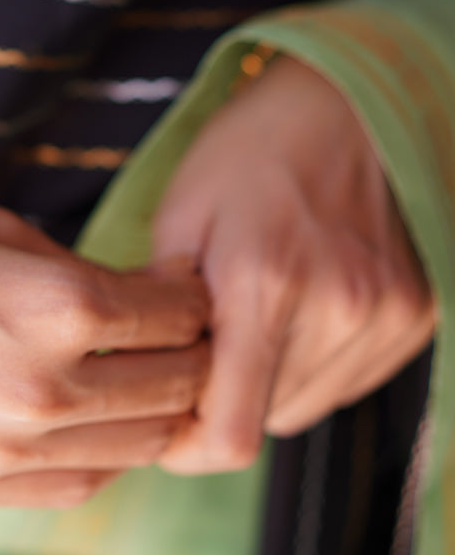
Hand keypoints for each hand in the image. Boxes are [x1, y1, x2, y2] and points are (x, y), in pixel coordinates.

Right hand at [0, 190, 209, 506]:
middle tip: (185, 334)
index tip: (187, 288)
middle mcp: (45, 392)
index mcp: (60, 306)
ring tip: (146, 379)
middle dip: (193, 353)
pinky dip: (104, 453)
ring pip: (139, 448)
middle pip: (176, 386)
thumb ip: (80, 277)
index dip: (194, 295)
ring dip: (157, 410)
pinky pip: (77, 484)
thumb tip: (140, 306)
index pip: (181, 313)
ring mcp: (7, 454)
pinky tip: (93, 420)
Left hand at [152, 55, 434, 473]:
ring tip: (245, 319)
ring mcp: (386, 316)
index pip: (231, 433)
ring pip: (300, 407)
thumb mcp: (178, 219)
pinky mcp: (414, 317)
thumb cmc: (246, 155)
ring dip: (262, 385)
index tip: (162, 427)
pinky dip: (305, 368)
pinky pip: (341, 384)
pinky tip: (290, 314)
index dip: (186, 449)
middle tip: (195, 348)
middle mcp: (339, 309)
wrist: (342, 105)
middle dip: (217, 401)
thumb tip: (140, 380)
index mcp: (266, 284)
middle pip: (262, 421)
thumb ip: (160, 310)